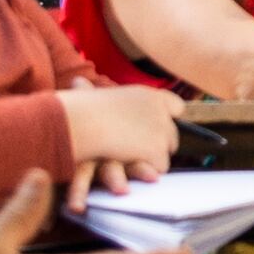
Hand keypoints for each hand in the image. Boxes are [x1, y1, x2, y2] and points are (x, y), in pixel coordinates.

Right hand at [59, 82, 179, 200]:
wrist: (82, 122)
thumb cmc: (79, 109)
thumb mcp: (92, 95)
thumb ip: (97, 94)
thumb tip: (78, 82)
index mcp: (148, 95)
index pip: (175, 105)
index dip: (168, 116)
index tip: (161, 125)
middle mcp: (160, 111)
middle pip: (172, 134)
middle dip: (159, 144)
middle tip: (143, 152)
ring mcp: (161, 131)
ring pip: (166, 152)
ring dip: (152, 158)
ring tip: (139, 165)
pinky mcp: (157, 151)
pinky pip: (160, 167)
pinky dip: (147, 172)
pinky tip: (132, 169)